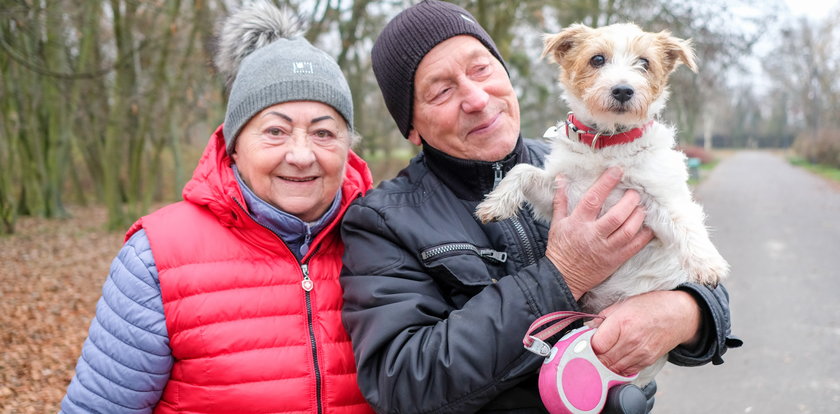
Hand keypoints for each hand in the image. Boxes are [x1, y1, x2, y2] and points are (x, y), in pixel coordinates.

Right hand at [544, 167, 653, 298]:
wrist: (563, 277)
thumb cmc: (560, 248)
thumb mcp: (557, 223)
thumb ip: (561, 200)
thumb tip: (561, 179)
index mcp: (578, 223)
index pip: (593, 199)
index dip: (606, 183)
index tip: (617, 171)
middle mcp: (593, 235)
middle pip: (616, 215)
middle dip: (629, 201)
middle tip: (635, 192)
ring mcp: (606, 249)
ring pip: (628, 230)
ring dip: (639, 216)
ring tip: (642, 207)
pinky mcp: (615, 260)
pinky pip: (634, 246)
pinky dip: (645, 235)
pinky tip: (649, 226)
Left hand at [587, 290, 701, 375]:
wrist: (678, 315)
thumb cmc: (649, 306)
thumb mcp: (622, 305)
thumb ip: (602, 319)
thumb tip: (586, 331)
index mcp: (622, 323)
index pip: (596, 345)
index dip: (588, 345)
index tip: (586, 342)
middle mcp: (632, 340)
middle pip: (603, 359)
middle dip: (594, 356)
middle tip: (590, 351)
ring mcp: (641, 353)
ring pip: (613, 368)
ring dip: (604, 364)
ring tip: (602, 355)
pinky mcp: (647, 361)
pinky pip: (626, 372)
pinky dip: (617, 368)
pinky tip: (615, 359)